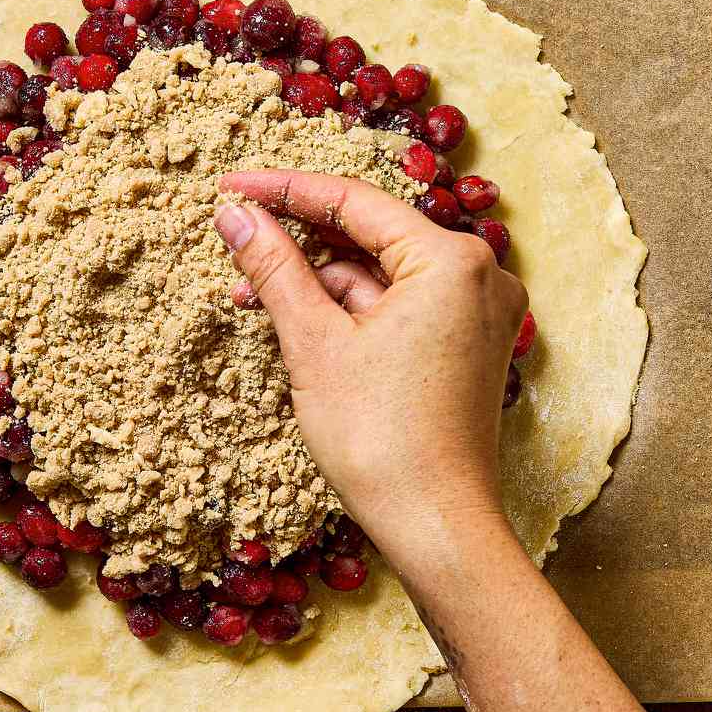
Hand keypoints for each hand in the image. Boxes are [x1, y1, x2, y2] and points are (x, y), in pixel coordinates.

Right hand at [213, 170, 527, 574]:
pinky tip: (306, 327)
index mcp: (452, 259)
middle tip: (237, 245)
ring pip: (384, 278)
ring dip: (323, 286)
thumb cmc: (383, 442)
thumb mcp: (315, 345)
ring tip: (258, 299)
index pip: (354, 201)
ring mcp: (481, 315)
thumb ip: (276, 269)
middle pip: (372, 238)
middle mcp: (481, 276)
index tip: (230, 187)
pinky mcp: (470, 350)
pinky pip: (404, 311)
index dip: (284, 191)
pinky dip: (356, 315)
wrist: (436, 525)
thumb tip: (237, 214)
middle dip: (302, 246)